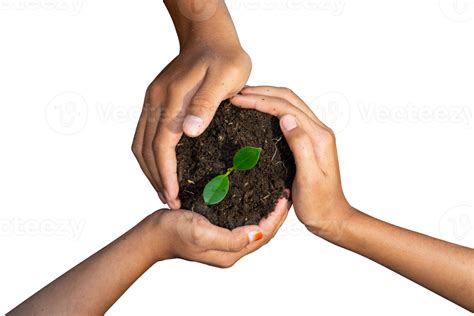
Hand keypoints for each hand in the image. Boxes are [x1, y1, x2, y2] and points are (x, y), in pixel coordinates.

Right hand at [132, 40, 250, 208]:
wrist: (209, 37)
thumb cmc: (225, 58)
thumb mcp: (225, 78)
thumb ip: (206, 104)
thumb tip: (188, 131)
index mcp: (172, 98)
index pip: (162, 145)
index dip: (166, 174)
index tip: (173, 197)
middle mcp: (156, 101)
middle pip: (146, 148)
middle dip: (156, 178)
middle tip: (169, 202)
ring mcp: (153, 100)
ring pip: (140, 143)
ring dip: (149, 169)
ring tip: (164, 191)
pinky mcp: (155, 100)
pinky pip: (144, 133)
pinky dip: (149, 155)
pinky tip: (160, 168)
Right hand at [147, 195, 289, 267]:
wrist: (152, 234)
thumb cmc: (172, 233)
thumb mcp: (201, 234)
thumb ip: (230, 238)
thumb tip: (259, 232)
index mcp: (230, 253)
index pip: (264, 234)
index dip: (277, 216)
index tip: (285, 196)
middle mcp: (231, 248)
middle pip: (263, 231)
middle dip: (276, 213)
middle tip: (284, 191)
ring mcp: (225, 240)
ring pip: (254, 226)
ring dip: (266, 210)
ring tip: (274, 192)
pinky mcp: (218, 229)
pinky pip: (242, 219)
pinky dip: (251, 207)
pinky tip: (253, 194)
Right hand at [230, 86, 353, 237]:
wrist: (332, 217)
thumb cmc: (319, 204)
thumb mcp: (309, 179)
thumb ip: (301, 146)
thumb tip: (286, 118)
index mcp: (318, 137)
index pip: (286, 108)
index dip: (260, 100)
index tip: (238, 100)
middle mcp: (319, 131)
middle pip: (288, 99)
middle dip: (261, 92)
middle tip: (236, 94)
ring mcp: (314, 134)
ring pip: (289, 103)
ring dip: (267, 96)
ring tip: (244, 97)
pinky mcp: (309, 140)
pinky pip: (289, 114)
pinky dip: (272, 107)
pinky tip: (259, 111)